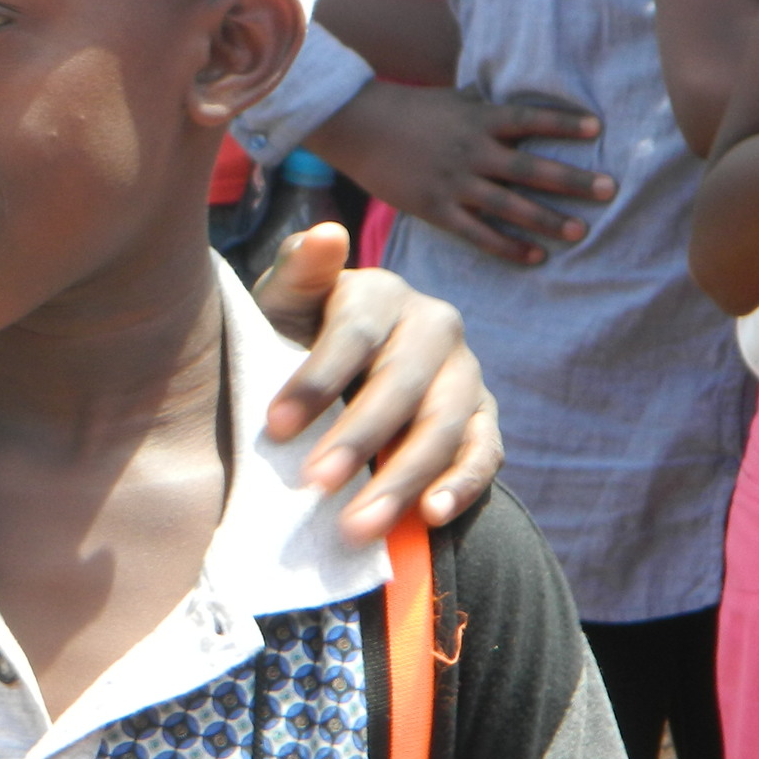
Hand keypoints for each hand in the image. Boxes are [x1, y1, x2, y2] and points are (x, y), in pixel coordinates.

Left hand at [254, 224, 500, 541]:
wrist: (339, 365)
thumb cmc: (296, 330)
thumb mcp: (285, 301)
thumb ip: (298, 273)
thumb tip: (324, 234)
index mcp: (381, 292)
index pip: (353, 336)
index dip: (315, 382)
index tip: (274, 427)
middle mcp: (435, 326)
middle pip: (401, 387)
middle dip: (356, 439)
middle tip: (314, 486)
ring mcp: (466, 373)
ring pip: (443, 427)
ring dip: (403, 478)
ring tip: (359, 524)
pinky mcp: (483, 417)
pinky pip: (484, 452)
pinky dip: (464, 486)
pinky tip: (434, 516)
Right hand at [307, 80, 613, 264]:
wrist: (356, 125)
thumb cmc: (407, 108)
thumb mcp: (451, 98)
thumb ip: (485, 104)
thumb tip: (517, 95)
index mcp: (476, 118)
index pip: (529, 118)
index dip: (563, 123)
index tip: (597, 128)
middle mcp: (470, 151)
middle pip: (530, 168)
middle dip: (572, 180)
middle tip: (609, 189)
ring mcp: (453, 182)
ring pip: (509, 205)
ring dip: (548, 219)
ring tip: (580, 230)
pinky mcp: (435, 208)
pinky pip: (478, 232)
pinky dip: (508, 246)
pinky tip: (535, 256)